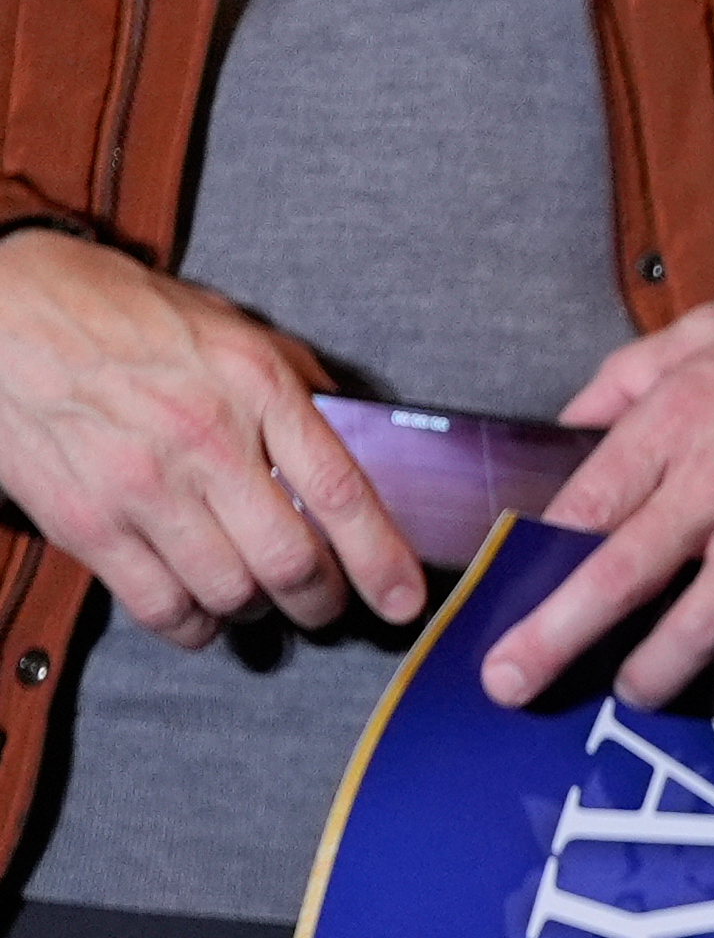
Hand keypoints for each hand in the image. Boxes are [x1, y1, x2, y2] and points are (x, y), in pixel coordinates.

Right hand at [0, 229, 425, 642]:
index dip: (384, 561)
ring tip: (256, 596)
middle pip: (293, 562)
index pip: (342, 492)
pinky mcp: (85, 521)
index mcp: (252, 385)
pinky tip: (199, 609)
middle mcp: (204, 440)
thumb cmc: (115, 312)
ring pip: (232, 594)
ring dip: (256, 611)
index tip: (405, 600)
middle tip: (325, 604)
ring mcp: (141, 486)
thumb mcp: (223, 326)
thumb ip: (294, 385)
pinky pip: (161, 607)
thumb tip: (360, 438)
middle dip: (323, 601)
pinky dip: (193, 625)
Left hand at [481, 300, 713, 708]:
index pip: (586, 505)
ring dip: (652, 675)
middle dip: (555, 638)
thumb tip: (568, 430)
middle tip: (509, 683)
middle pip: (619, 581)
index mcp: (674, 427)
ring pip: (699, 631)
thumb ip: (622, 382)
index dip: (539, 555)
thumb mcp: (697, 335)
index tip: (501, 589)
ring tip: (630, 692)